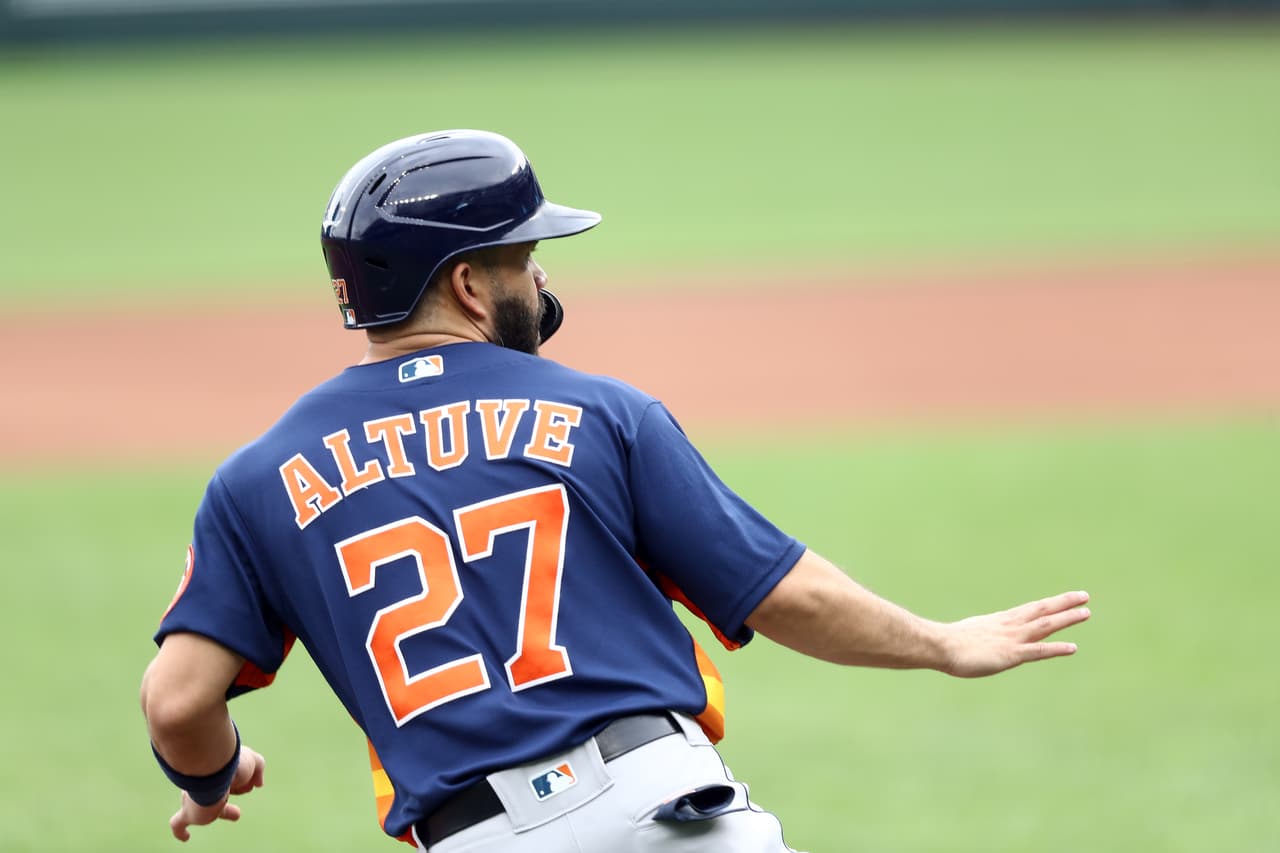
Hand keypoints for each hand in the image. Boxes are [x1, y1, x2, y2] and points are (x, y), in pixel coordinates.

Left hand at [169, 746, 265, 841]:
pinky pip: (178, 823)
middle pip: (215, 792)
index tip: (252, 786)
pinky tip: (185, 837)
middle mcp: (203, 783)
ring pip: (203, 807)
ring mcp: (193, 798)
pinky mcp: (187, 812)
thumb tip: (258, 784)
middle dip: (225, 797)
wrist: (213, 768)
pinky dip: (180, 831)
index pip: (227, 779)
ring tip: (237, 814)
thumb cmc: (233, 764)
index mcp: (217, 770)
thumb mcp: (254, 762)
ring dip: (220, 809)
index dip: (241, 783)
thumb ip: (258, 770)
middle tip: (237, 811)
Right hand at [940, 591, 1089, 677]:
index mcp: (999, 621)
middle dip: (1064, 603)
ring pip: (1045, 625)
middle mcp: (1009, 626)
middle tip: (1084, 596)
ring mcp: (1012, 639)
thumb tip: (969, 641)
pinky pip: (1039, 650)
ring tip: (1086, 613)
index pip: (1030, 610)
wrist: (940, 646)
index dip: (1049, 604)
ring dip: (1066, 618)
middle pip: (1042, 611)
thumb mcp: (965, 637)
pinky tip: (1073, 647)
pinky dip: (1057, 648)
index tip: (1064, 600)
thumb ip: (975, 639)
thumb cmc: (946, 643)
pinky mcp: (1011, 654)